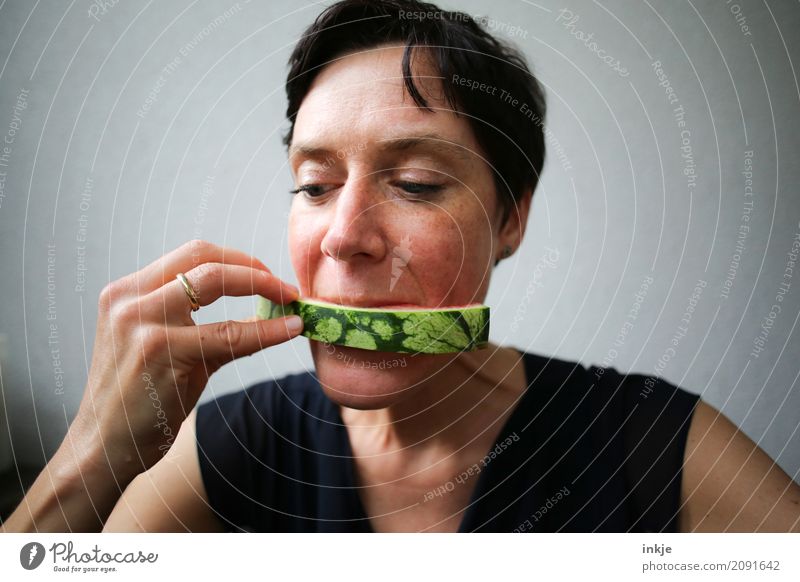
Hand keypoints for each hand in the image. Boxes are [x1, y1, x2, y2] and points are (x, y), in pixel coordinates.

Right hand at [69, 240, 301, 480]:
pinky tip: (288, 330)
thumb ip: (208, 327)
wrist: (104, 447)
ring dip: (261, 286)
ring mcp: (141, 321)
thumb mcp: (168, 350)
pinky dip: (265, 330)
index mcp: (128, 292)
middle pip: (203, 257)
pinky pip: (228, 333)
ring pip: (214, 282)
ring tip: (290, 301)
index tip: (267, 275)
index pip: (191, 254)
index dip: (237, 259)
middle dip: (252, 268)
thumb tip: (265, 311)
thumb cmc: (140, 400)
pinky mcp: (159, 350)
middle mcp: (129, 298)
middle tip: (284, 287)